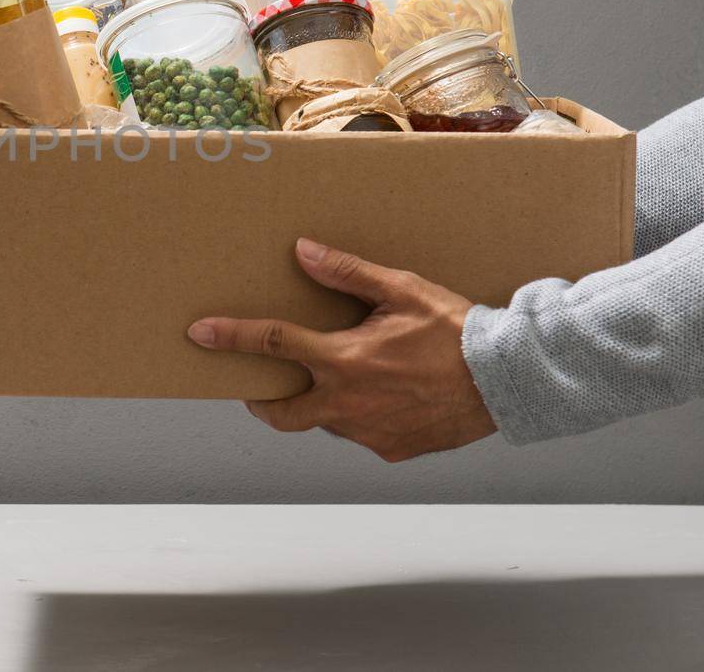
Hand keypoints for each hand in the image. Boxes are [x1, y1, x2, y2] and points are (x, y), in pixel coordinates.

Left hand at [187, 238, 496, 461]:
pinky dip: (365, 416)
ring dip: (326, 402)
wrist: (505, 380)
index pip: (272, 344)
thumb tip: (302, 251)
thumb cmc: (453, 330)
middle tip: (261, 389)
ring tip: (355, 378)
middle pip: (281, 413)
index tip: (198, 334)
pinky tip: (390, 396)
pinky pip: (363, 433)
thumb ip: (347, 273)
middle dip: (262, 403)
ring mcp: (367, 433)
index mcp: (343, 360)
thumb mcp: (401, 291)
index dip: (230, 338)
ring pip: (327, 421)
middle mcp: (346, 404)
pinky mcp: (391, 450)